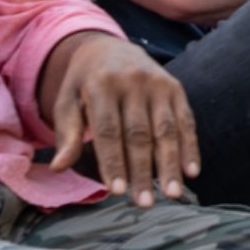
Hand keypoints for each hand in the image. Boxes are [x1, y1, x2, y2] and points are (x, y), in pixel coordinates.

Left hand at [43, 31, 197, 205]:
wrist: (109, 46)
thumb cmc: (84, 83)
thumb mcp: (67, 101)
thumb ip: (67, 133)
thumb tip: (59, 167)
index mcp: (102, 85)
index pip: (108, 131)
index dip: (113, 162)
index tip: (117, 191)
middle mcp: (133, 82)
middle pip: (139, 134)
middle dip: (142, 171)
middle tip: (144, 203)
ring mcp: (158, 84)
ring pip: (166, 130)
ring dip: (170, 165)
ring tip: (172, 194)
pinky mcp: (176, 88)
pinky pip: (186, 121)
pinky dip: (190, 147)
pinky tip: (191, 171)